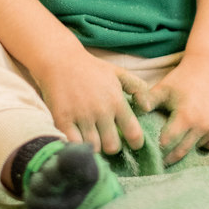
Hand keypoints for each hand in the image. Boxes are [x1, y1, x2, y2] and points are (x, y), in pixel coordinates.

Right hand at [33, 50, 147, 155]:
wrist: (60, 61)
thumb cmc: (91, 69)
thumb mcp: (118, 73)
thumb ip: (138, 87)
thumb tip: (147, 108)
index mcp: (116, 101)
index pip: (133, 132)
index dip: (136, 143)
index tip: (133, 144)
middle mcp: (101, 111)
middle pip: (112, 146)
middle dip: (112, 147)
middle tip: (108, 141)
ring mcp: (81, 116)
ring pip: (94, 148)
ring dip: (95, 147)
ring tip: (93, 139)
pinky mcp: (62, 120)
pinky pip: (74, 144)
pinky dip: (78, 145)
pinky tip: (79, 139)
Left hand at [136, 54, 208, 165]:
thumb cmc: (183, 77)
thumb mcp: (163, 88)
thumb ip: (146, 101)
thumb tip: (129, 113)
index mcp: (185, 117)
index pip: (167, 144)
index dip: (157, 149)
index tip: (151, 153)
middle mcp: (203, 124)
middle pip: (182, 151)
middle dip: (169, 157)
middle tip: (159, 161)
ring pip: (197, 147)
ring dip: (187, 148)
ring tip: (177, 146)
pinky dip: (203, 143)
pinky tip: (195, 137)